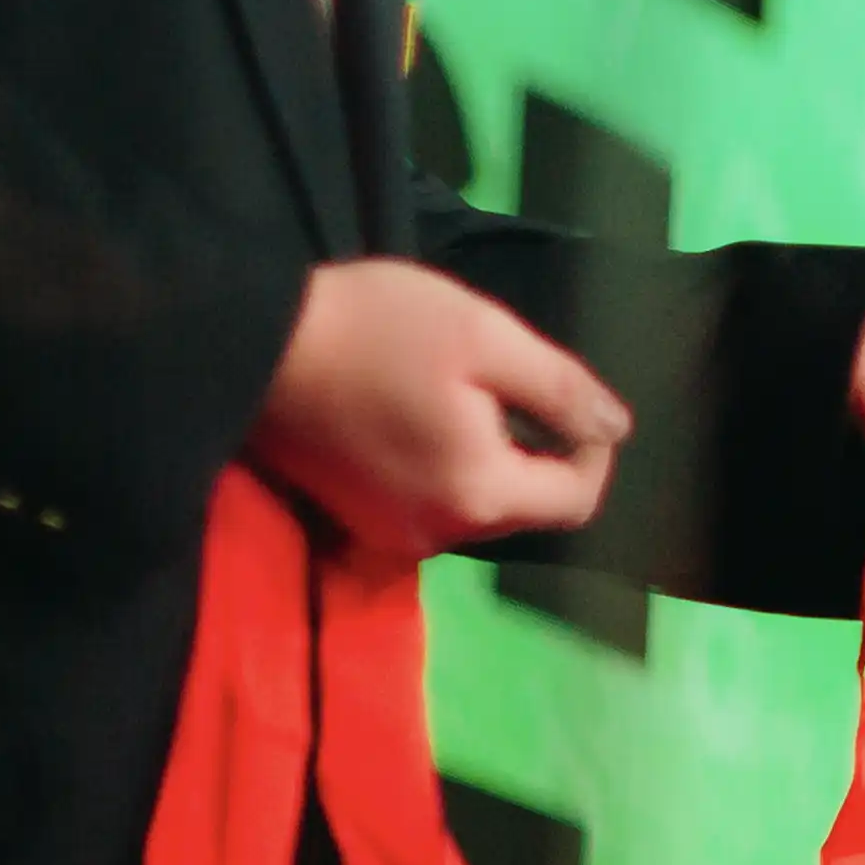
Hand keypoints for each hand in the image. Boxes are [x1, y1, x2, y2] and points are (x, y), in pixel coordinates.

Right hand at [249, 258, 631, 560]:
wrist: (248, 341)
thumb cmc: (374, 329)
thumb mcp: (486, 337)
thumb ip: (560, 389)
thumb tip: (616, 430)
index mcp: (477, 495)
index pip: (576, 501)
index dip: (591, 450)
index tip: (566, 398)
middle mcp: (436, 534)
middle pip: (526, 508)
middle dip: (538, 452)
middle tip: (507, 385)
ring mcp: (388, 534)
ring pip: (478, 506)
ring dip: (490, 458)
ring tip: (460, 395)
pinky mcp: (354, 520)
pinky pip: (432, 504)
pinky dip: (446, 468)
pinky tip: (422, 416)